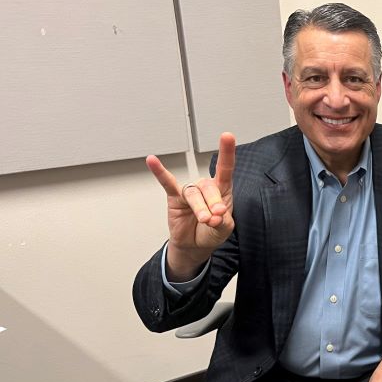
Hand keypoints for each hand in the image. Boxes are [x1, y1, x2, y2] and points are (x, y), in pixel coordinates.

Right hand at [146, 132, 235, 280]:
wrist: (195, 245)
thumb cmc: (212, 232)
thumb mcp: (224, 229)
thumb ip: (223, 220)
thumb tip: (216, 215)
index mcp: (222, 190)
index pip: (225, 168)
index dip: (227, 153)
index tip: (227, 136)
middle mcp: (205, 187)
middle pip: (209, 187)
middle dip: (213, 203)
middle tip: (215, 218)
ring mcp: (189, 192)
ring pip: (194, 194)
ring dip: (200, 208)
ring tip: (205, 220)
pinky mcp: (174, 198)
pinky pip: (167, 183)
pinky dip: (160, 172)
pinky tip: (152, 161)